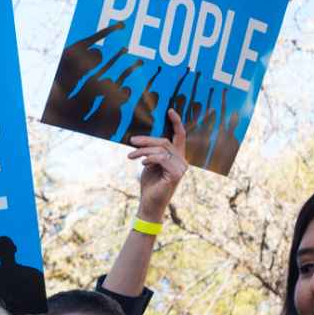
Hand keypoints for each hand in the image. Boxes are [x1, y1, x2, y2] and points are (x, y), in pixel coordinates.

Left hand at [127, 108, 188, 222]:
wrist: (150, 204)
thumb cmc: (150, 185)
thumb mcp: (150, 164)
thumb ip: (152, 152)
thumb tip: (142, 138)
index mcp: (177, 156)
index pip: (180, 136)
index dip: (176, 122)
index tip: (170, 110)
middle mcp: (183, 160)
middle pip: (165, 142)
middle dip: (146, 140)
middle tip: (132, 140)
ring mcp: (181, 167)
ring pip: (161, 149)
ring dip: (143, 151)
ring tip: (130, 155)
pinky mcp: (176, 174)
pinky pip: (161, 159)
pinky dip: (149, 158)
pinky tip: (142, 163)